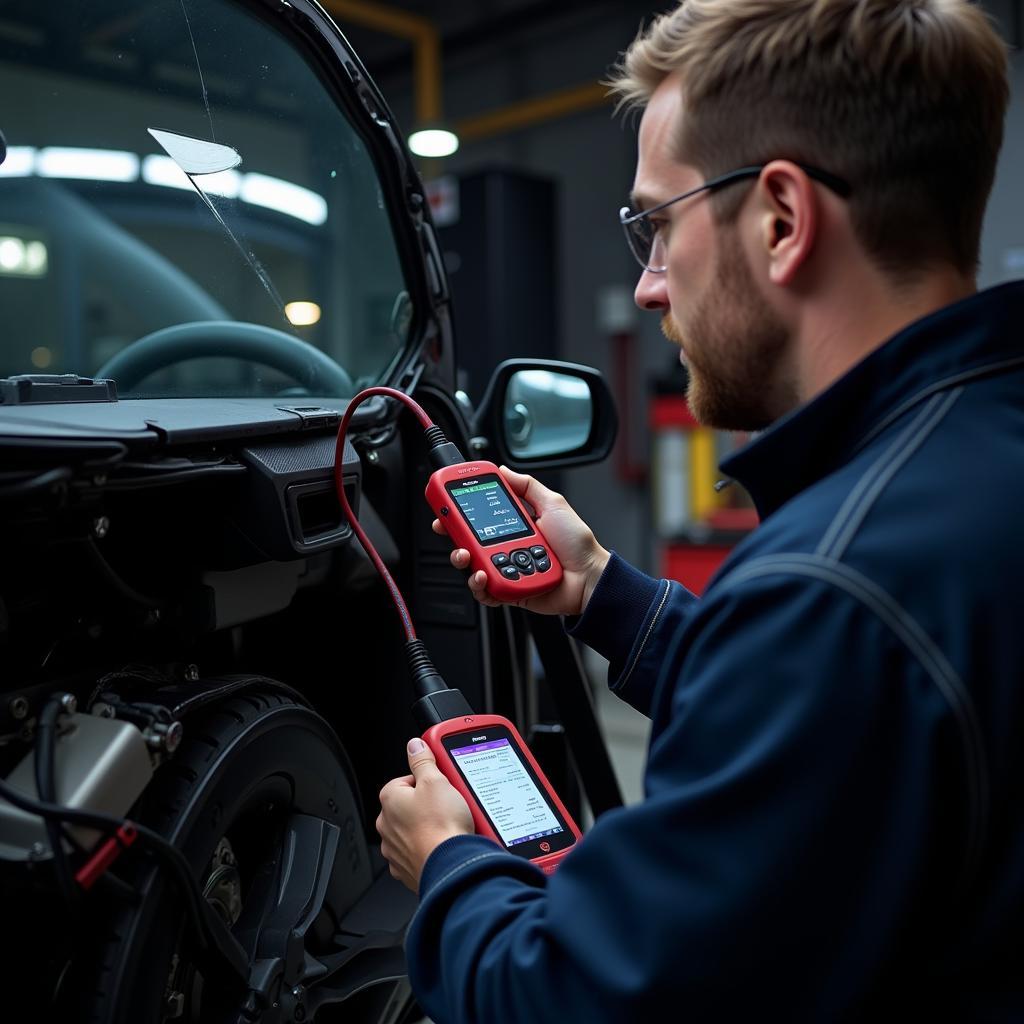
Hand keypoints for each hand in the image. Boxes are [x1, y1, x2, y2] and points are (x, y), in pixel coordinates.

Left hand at [376, 738, 473, 891]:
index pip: (406, 780)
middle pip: (411, 805)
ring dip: (429, 827)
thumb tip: (414, 746)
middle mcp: (387, 825)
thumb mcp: (436, 781)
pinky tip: (444, 844)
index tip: (441, 784)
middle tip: (449, 805)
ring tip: (450, 826)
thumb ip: (422, 761)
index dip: (427, 781)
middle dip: (429, 805)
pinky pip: (419, 851)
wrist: (450, 867)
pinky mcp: (407, 868)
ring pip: (414, 829)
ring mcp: (395, 849)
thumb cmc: (441, 827)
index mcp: (390, 799)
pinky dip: (430, 848)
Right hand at [432, 466, 609, 616]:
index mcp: (513, 526)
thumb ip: (528, 486)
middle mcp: (506, 548)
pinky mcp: (508, 592)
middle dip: (453, 536)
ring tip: (469, 556)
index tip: (446, 506)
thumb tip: (504, 471)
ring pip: (472, 568)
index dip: (459, 513)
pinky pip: (485, 592)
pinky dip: (480, 586)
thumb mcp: (553, 503)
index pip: (479, 517)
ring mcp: (506, 570)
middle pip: (468, 542)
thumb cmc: (576, 544)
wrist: (589, 577)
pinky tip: (484, 576)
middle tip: (447, 530)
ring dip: (464, 560)